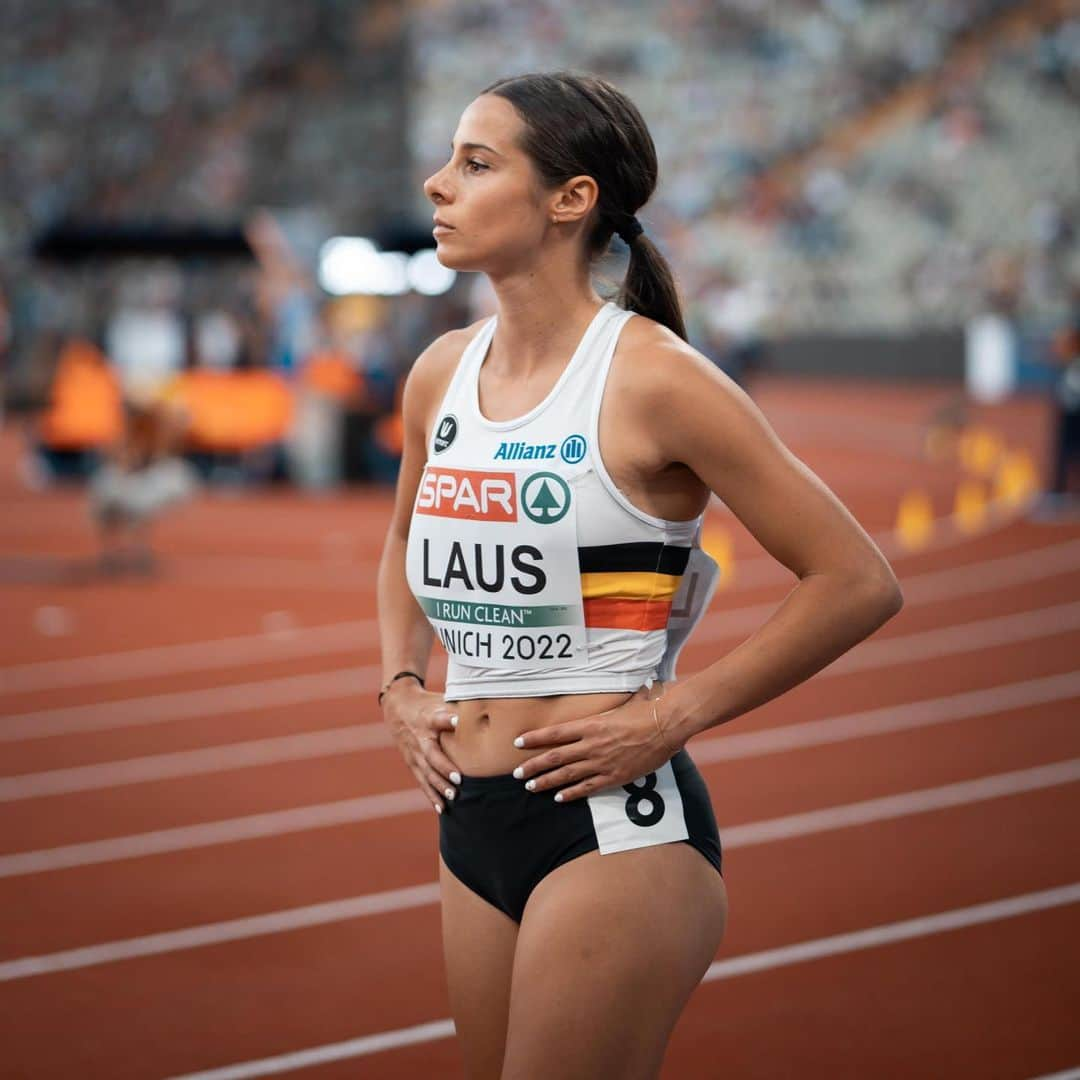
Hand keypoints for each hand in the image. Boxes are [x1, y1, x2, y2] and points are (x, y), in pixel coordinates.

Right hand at [380, 680, 460, 813]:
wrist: (397, 706)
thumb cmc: (427, 703)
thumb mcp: (440, 699)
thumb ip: (460, 706)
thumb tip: (487, 709)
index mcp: (428, 718)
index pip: (437, 718)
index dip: (447, 719)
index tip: (457, 720)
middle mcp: (420, 737)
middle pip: (431, 754)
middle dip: (444, 768)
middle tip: (459, 780)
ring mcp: (414, 753)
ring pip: (426, 772)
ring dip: (439, 786)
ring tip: (453, 796)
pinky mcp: (412, 763)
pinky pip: (422, 781)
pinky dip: (431, 795)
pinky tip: (442, 808)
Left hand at [511, 685, 680, 803]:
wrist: (665, 725)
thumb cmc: (644, 710)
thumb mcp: (619, 704)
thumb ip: (605, 708)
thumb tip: (601, 698)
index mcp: (591, 724)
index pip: (555, 733)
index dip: (535, 739)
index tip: (518, 742)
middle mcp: (592, 744)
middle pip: (555, 757)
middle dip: (533, 766)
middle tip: (517, 774)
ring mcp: (602, 762)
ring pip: (567, 775)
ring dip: (547, 781)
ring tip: (531, 787)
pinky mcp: (614, 777)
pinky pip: (588, 788)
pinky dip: (572, 793)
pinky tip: (559, 797)